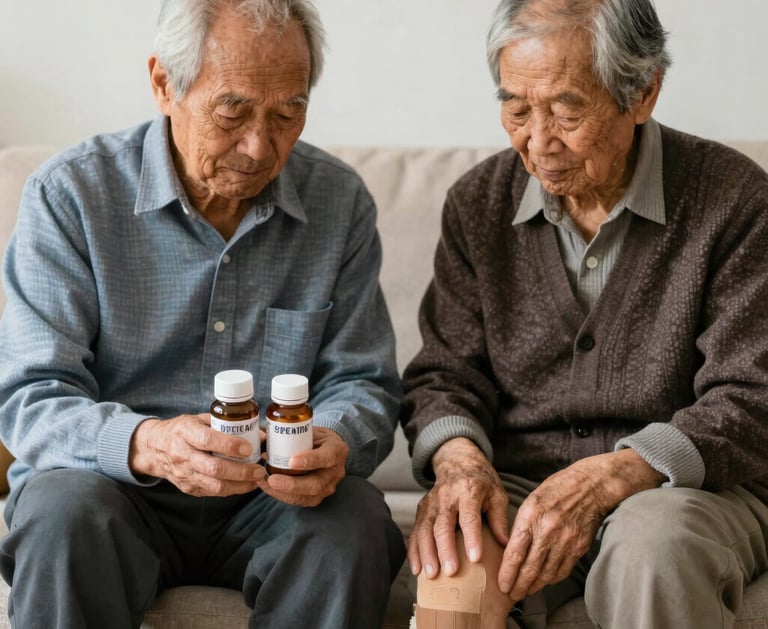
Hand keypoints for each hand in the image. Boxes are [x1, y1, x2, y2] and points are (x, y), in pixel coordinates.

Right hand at [129, 415, 266, 496]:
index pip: (207, 441)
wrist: (154, 449)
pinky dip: (231, 490)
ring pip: (214, 485)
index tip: (248, 448)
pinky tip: (245, 485)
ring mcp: (184, 474)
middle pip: (213, 468)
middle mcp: (183, 455)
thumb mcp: (199, 419)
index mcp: (185, 433)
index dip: (229, 446)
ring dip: (239, 485)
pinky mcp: (188, 487)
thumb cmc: (182, 430)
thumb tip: (259, 433)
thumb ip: (226, 424)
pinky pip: (212, 492)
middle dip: (240, 471)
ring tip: (256, 480)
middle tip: (259, 470)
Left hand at [257, 426, 348, 506]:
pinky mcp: (318, 497)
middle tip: (272, 480)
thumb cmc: (316, 438)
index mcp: (337, 450)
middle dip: (292, 485)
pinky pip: (300, 501)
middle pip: (316, 484)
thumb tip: (261, 433)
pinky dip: (282, 495)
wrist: (328, 450)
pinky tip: (268, 488)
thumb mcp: (310, 429)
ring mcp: (328, 487)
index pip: (327, 457)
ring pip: (307, 496)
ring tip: (264, 483)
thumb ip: (292, 432)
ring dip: (283, 492)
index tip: (291, 461)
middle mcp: (336, 472)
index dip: (310, 461)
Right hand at [408, 437, 508, 578]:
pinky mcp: (422, 509)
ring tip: (431, 574)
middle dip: (445, 549)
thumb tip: (506, 546)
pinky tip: (417, 568)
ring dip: (426, 553)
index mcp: (468, 490)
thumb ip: (500, 519)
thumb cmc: (481, 482)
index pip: (469, 516)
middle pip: (443, 524)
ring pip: (425, 529)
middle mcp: (446, 495)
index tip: (475, 558)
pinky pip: (416, 531)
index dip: (472, 537)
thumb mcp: (497, 494)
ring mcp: (431, 502)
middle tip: (450, 571)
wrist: (457, 462)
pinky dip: (414, 550)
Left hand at [498, 449, 665, 600]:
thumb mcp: (532, 500)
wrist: (591, 486)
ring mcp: (565, 541)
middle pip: (530, 568)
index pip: (515, 552)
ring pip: (547, 573)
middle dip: (519, 586)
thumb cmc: (557, 489)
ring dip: (535, 586)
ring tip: (526, 591)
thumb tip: (511, 549)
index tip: (501, 584)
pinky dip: (552, 579)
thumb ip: (522, 524)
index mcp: (531, 516)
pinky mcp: (579, 547)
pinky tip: (544, 581)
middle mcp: (548, 531)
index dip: (507, 572)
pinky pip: (562, 570)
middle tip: (511, 595)